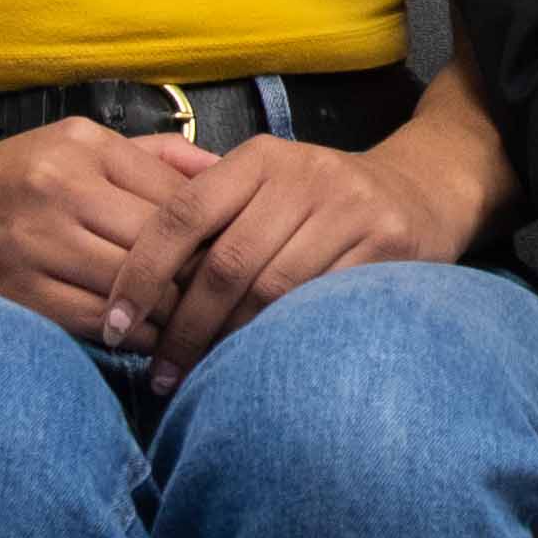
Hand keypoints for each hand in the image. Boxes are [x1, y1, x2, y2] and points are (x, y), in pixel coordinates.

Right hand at [0, 117, 223, 337]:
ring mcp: (35, 241)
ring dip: (172, 312)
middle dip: (201, 277)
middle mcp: (59, 185)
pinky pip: (98, 321)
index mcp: (81, 144)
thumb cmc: (2, 184)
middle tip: (233, 302)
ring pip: (135, 284)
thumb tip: (228, 166)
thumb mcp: (68, 145)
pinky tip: (150, 341)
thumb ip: (149, 156)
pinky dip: (133, 336)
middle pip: (163, 241)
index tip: (240, 258)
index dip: (215, 233)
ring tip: (199, 326)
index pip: (176, 194)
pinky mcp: (17, 292)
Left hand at [104, 121, 497, 386]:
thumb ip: (207, 211)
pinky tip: (262, 366)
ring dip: (230, 343)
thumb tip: (120, 265)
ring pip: (272, 290)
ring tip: (201, 379)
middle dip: (183, 327)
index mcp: (259, 158)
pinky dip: (285, 340)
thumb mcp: (266, 183)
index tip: (114, 324)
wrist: (423, 190)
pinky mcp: (388, 244)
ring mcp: (349, 208)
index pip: (182, 214)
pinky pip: (321, 304)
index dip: (140, 273)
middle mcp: (303, 175)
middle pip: (224, 264)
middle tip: (159, 373)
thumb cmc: (320, 202)